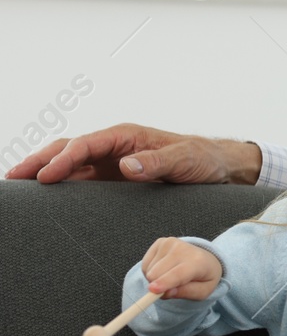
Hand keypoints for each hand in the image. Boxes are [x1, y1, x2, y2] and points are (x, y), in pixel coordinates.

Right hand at [3, 123, 261, 184]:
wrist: (217, 167)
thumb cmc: (202, 159)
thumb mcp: (184, 160)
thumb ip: (157, 162)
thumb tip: (127, 167)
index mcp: (125, 137)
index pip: (84, 145)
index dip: (62, 160)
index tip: (45, 177)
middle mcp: (113, 148)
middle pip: (67, 150)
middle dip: (38, 161)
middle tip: (14, 178)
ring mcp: (110, 164)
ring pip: (69, 166)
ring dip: (43, 173)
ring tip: (19, 188)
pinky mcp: (112, 180)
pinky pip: (81, 182)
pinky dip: (60, 186)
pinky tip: (45, 198)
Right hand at [141, 238, 222, 300]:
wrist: (205, 259)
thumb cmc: (203, 277)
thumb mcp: (203, 291)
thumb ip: (186, 293)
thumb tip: (166, 293)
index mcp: (198, 262)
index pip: (178, 273)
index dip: (165, 282)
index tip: (152, 290)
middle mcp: (183, 249)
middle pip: (157, 274)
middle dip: (158, 286)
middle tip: (172, 287)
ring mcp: (170, 243)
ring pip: (149, 270)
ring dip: (155, 279)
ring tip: (171, 276)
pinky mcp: (160, 242)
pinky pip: (145, 264)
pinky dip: (151, 271)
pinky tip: (164, 268)